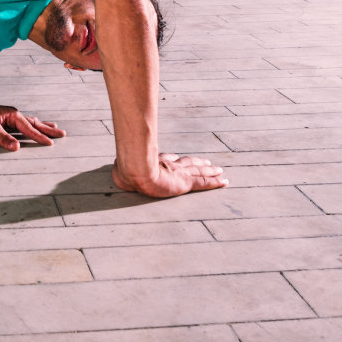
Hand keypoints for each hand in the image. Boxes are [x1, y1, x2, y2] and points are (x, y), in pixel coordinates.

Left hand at [0, 101, 65, 150]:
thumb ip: (3, 138)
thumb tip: (17, 147)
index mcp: (12, 114)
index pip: (29, 128)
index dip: (39, 136)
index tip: (51, 143)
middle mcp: (12, 114)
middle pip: (34, 123)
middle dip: (48, 129)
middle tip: (62, 133)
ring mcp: (8, 118)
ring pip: (29, 123)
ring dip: (41, 126)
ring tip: (52, 127)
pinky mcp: (3, 122)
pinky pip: (21, 126)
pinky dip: (29, 127)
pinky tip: (31, 128)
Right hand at [112, 152, 226, 197]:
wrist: (137, 171)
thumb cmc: (127, 172)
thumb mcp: (122, 173)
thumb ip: (122, 171)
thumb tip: (116, 171)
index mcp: (155, 163)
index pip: (167, 160)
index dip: (173, 159)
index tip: (176, 157)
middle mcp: (170, 166)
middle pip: (187, 163)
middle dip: (196, 163)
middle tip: (206, 163)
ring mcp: (179, 174)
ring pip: (199, 171)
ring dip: (210, 171)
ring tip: (219, 170)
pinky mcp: (187, 183)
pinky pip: (204, 182)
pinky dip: (215, 182)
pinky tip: (224, 181)